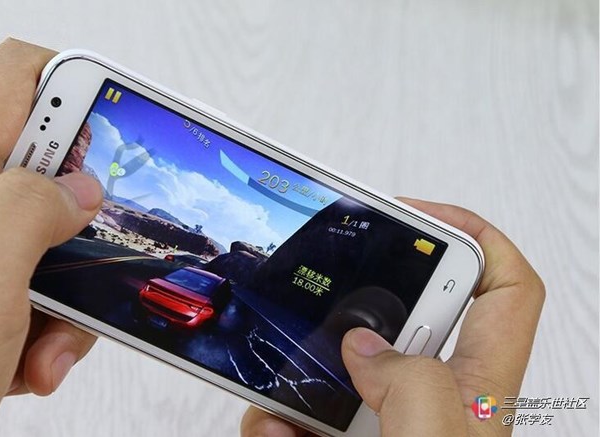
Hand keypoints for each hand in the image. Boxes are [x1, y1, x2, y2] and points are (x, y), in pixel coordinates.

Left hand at [0, 39, 102, 434]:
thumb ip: (30, 211)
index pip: (20, 79)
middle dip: (84, 224)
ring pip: (59, 235)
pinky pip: (48, 279)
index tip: (118, 139)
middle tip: (80, 262)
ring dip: (72, 294)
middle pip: (52, 167)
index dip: (78, 92)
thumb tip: (81, 188)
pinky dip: (54, 324)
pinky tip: (30, 360)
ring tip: (42, 347)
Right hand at [241, 199, 544, 435]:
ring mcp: (395, 425)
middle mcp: (440, 400)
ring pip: (349, 367)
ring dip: (308, 370)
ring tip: (279, 386)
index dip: (475, 237)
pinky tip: (270, 425)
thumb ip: (413, 388)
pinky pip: (315, 413)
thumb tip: (367, 348)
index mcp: (480, 388)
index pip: (506, 289)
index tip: (419, 215)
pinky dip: (285, 417)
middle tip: (330, 309)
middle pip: (411, 317)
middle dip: (362, 308)